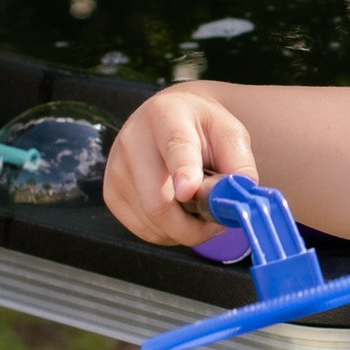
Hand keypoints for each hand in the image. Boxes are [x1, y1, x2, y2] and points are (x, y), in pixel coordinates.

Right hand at [103, 85, 259, 244]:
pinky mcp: (111, 194)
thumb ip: (238, 166)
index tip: (189, 190)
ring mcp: (117, 170)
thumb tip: (229, 201)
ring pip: (153, 223)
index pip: (175, 148)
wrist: (169, 118)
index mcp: (166, 116)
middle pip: (158, 202)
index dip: (182, 171)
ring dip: (184, 230)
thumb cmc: (203, 129)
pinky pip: (145, 231)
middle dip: (194, 227)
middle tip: (217, 224)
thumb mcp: (230, 135)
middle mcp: (133, 142)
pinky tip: (180, 214)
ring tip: (199, 210)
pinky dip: (169, 232)